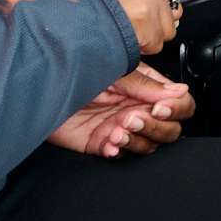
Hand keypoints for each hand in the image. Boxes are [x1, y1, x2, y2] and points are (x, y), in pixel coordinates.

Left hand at [48, 64, 195, 157]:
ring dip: (137, 139)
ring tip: (118, 128)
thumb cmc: (74, 66)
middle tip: (134, 117)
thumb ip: (146, 84)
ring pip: (148, 145)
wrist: (41, 81)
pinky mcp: (101, 142)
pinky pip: (120, 154)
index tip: (160, 107)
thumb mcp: (115, 70)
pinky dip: (117, 150)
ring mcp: (120, 126)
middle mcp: (136, 107)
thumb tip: (180, 91)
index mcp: (144, 87)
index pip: (178, 104)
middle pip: (169, 130)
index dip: (175, 109)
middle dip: (155, 127)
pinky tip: (110, 141)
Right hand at [67, 0, 220, 54]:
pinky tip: (122, 35)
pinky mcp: (149, 20)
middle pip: (172, 1)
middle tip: (129, 17)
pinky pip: (156, 41)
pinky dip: (141, 45)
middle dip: (157, 15)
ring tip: (121, 26)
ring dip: (148, 32)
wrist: (59, 15)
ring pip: (166, 26)